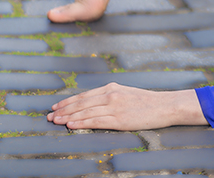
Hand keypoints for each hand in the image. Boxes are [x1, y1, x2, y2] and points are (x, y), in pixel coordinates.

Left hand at [47, 83, 205, 130]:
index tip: (55, 106)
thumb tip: (93, 104)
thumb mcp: (126, 93)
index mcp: (111, 88)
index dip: (67, 101)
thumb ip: (110, 96)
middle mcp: (110, 95)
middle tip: (49, 115)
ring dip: (67, 117)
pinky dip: (81, 123)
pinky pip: (95, 121)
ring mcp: (114, 107)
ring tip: (55, 121)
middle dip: (62, 109)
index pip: (83, 95)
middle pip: (80, 103)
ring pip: (85, 112)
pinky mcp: (119, 119)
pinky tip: (71, 125)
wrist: (164, 105)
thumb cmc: (146, 102)